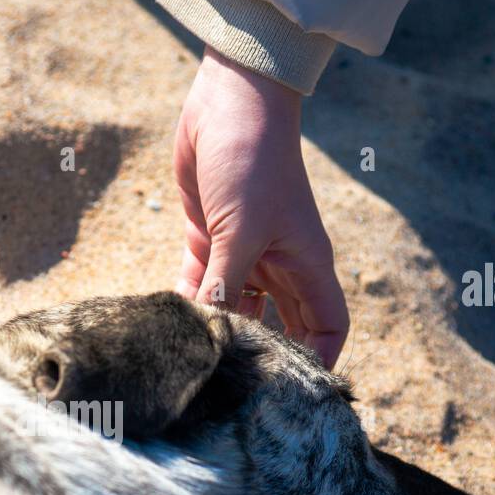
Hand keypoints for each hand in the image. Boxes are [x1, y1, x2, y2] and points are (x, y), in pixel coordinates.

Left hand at [173, 47, 347, 369]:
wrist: (227, 100)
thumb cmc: (252, 160)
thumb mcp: (241, 229)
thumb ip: (225, 283)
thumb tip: (212, 334)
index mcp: (306, 266)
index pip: (327, 327)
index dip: (318, 362)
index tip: (294, 394)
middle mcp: (279, 265)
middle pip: (278, 327)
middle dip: (259, 355)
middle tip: (233, 390)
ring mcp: (243, 253)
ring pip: (233, 309)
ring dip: (215, 331)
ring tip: (193, 361)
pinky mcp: (209, 238)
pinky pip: (200, 283)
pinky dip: (186, 303)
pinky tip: (167, 325)